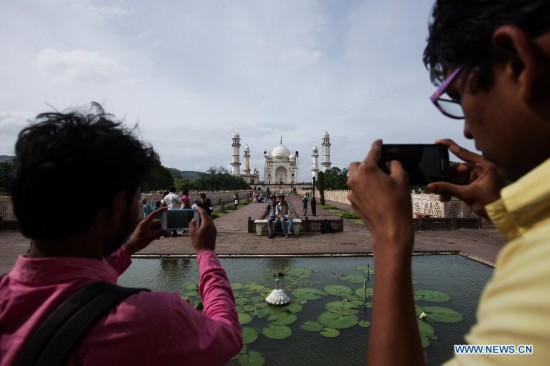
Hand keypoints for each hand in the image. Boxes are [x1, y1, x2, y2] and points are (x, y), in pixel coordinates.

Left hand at [123, 207, 169, 254]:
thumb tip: (168, 231)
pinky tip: (158, 238)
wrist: (131, 247)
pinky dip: (156, 233)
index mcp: (145, 222)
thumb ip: (159, 233)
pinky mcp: (145, 231)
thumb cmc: (140, 241)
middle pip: (156, 222)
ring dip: (159, 230)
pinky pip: (153, 230)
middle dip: (162, 226)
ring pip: (155, 226)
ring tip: (163, 236)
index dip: (160, 210)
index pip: (154, 214)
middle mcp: (145, 223)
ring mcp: (145, 227)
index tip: (167, 208)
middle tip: (167, 231)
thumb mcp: (151, 237)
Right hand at [189, 207, 216, 251]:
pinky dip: (207, 223)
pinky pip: (211, 225)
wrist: (206, 252)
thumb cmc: (198, 242)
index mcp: (206, 224)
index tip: (196, 207)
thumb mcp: (192, 233)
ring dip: (205, 218)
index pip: (204, 213)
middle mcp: (212, 225)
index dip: (200, 209)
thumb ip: (192, 225)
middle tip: (197, 213)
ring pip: (210, 220)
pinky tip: (203, 226)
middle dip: (202, 213)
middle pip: (208, 216)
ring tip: (199, 219)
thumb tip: (193, 219)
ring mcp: (214, 229)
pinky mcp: (215, 233)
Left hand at [347, 140, 413, 254]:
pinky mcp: (352, 202)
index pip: (372, 152)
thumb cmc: (398, 203)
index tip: (379, 142)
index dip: (377, 146)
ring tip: (377, 182)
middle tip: (379, 167)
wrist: (389, 229)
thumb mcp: (402, 179)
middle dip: (366, 163)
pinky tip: (375, 195)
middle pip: (357, 164)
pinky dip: (363, 189)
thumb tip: (389, 163)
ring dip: (363, 176)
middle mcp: (355, 178)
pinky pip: (355, 190)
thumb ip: (395, 165)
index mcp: (367, 169)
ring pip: (354, 177)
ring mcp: (351, 191)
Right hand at [425, 139, 503, 219]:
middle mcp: (481, 169)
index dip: (450, 146)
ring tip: (439, 194)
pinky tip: (445, 197)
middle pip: (458, 169)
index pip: (464, 153)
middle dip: (446, 177)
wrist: (502, 216)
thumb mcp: (467, 194)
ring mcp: (478, 177)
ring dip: (448, 186)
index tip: (438, 141)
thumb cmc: (490, 202)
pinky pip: (460, 184)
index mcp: (484, 165)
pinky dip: (453, 190)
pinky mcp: (475, 185)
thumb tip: (429, 187)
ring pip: (457, 178)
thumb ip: (447, 189)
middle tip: (434, 183)